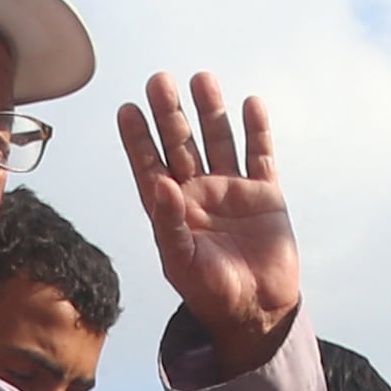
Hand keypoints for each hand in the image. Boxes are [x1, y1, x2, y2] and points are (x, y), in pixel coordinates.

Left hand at [115, 71, 296, 369]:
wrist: (257, 311)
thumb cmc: (212, 293)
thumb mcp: (181, 262)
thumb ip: (168, 223)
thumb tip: (159, 183)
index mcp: (172, 211)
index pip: (149, 166)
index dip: (138, 139)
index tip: (126, 108)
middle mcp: (199, 194)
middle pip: (181, 144)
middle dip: (170, 113)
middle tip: (158, 80)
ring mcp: (232, 191)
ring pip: (218, 140)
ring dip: (210, 111)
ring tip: (201, 79)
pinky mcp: (265, 195)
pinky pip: (260, 155)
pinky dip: (256, 130)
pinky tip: (250, 104)